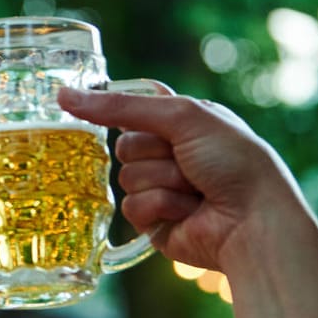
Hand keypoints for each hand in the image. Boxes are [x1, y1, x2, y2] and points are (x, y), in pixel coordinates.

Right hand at [58, 84, 313, 273]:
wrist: (253, 220)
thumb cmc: (233, 161)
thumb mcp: (182, 117)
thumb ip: (122, 107)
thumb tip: (63, 96)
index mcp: (182, 123)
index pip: (133, 109)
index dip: (120, 110)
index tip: (95, 105)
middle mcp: (170, 154)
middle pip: (125, 144)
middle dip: (154, 152)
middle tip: (187, 160)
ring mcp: (160, 188)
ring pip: (127, 176)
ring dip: (163, 180)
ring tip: (196, 189)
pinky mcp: (153, 221)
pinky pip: (131, 206)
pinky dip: (161, 206)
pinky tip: (189, 211)